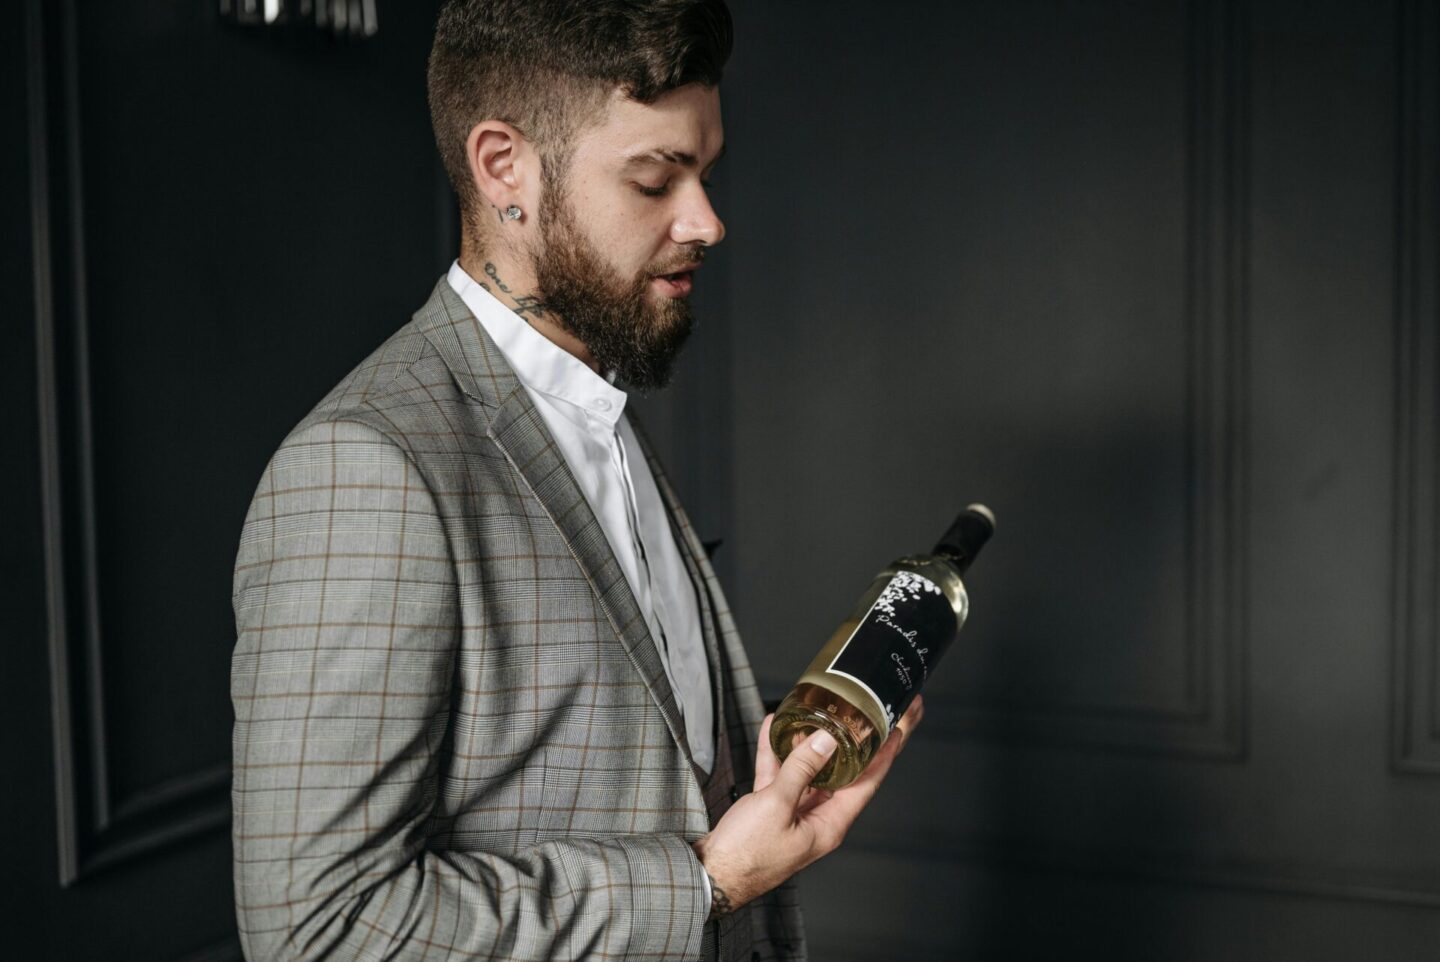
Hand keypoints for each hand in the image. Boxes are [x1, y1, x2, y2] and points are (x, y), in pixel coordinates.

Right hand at [692, 695, 923, 914]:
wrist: (710, 876)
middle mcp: (818, 819)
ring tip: (821, 710)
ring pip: (810, 769)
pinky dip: (778, 752)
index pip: (867, 783)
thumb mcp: (776, 805)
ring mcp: (795, 813)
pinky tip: (774, 726)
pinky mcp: (772, 810)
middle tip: (872, 714)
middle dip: (854, 742)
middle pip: (844, 772)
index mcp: (830, 825)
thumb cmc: (745, 854)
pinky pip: (781, 774)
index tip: (899, 728)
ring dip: (811, 740)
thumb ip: (801, 769)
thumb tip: (827, 739)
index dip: (885, 754)